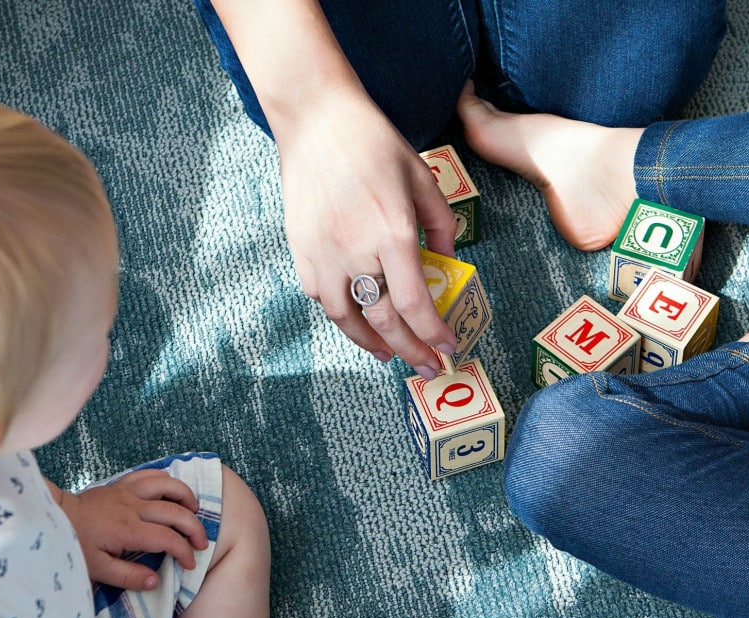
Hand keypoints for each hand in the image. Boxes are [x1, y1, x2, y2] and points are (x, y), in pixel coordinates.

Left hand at [57, 469, 207, 589]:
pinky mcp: (122, 484)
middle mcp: (132, 507)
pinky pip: (150, 474)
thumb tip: (156, 581)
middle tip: (202, 543)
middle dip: (195, 528)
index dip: (184, 552)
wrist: (53, 517)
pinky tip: (173, 491)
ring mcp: (128, 492)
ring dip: (186, 497)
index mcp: (127, 530)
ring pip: (168, 485)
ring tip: (195, 511)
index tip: (190, 564)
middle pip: (175, 511)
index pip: (167, 539)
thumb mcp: (96, 570)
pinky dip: (167, 479)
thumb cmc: (74, 545)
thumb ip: (127, 577)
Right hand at [275, 93, 457, 376]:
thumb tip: (448, 266)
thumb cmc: (374, 144)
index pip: (415, 304)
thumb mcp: (423, 180)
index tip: (447, 348)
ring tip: (390, 353)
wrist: (317, 119)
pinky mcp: (301, 250)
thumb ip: (441, 227)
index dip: (433, 334)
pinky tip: (358, 319)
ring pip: (347, 319)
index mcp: (392, 233)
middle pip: (385, 321)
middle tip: (428, 367)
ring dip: (372, 344)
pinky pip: (322, 298)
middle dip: (411, 351)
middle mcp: (356, 251)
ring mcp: (323, 254)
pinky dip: (343, 316)